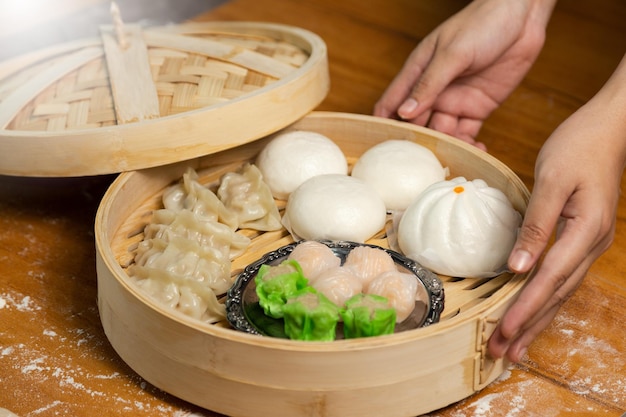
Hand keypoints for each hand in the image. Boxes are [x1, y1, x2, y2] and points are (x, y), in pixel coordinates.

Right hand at [374, 0, 555, 147]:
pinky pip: (468, 133)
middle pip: (417, 124)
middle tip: (417, 166)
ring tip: (448, 164)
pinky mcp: (478, 108)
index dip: (384, 123)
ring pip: (443, 133)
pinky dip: (469, 146)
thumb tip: (405, 112)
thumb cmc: (482, 23)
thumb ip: (429, 84)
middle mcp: (434, 91)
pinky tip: (474, 155)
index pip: (392, 102)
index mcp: (419, 73)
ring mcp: (455, 101)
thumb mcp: (452, 54)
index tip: (380, 146)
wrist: (522, 17)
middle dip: (416, 143)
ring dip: (444, 149)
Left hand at [488, 55, 625, 361]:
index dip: (525, 309)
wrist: (609, 128)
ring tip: (517, 345)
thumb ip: (536, 226)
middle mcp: (591, 244)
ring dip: (538, 319)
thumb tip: (517, 268)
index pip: (548, 280)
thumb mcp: (552, 180)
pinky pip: (563, 276)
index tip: (504, 334)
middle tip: (504, 353)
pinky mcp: (582, 237)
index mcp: (584, 232)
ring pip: (562, 291)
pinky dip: (547, 298)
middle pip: (557, 295)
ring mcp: (590, 243)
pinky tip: (534, 309)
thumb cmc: (579, 146)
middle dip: (529, 326)